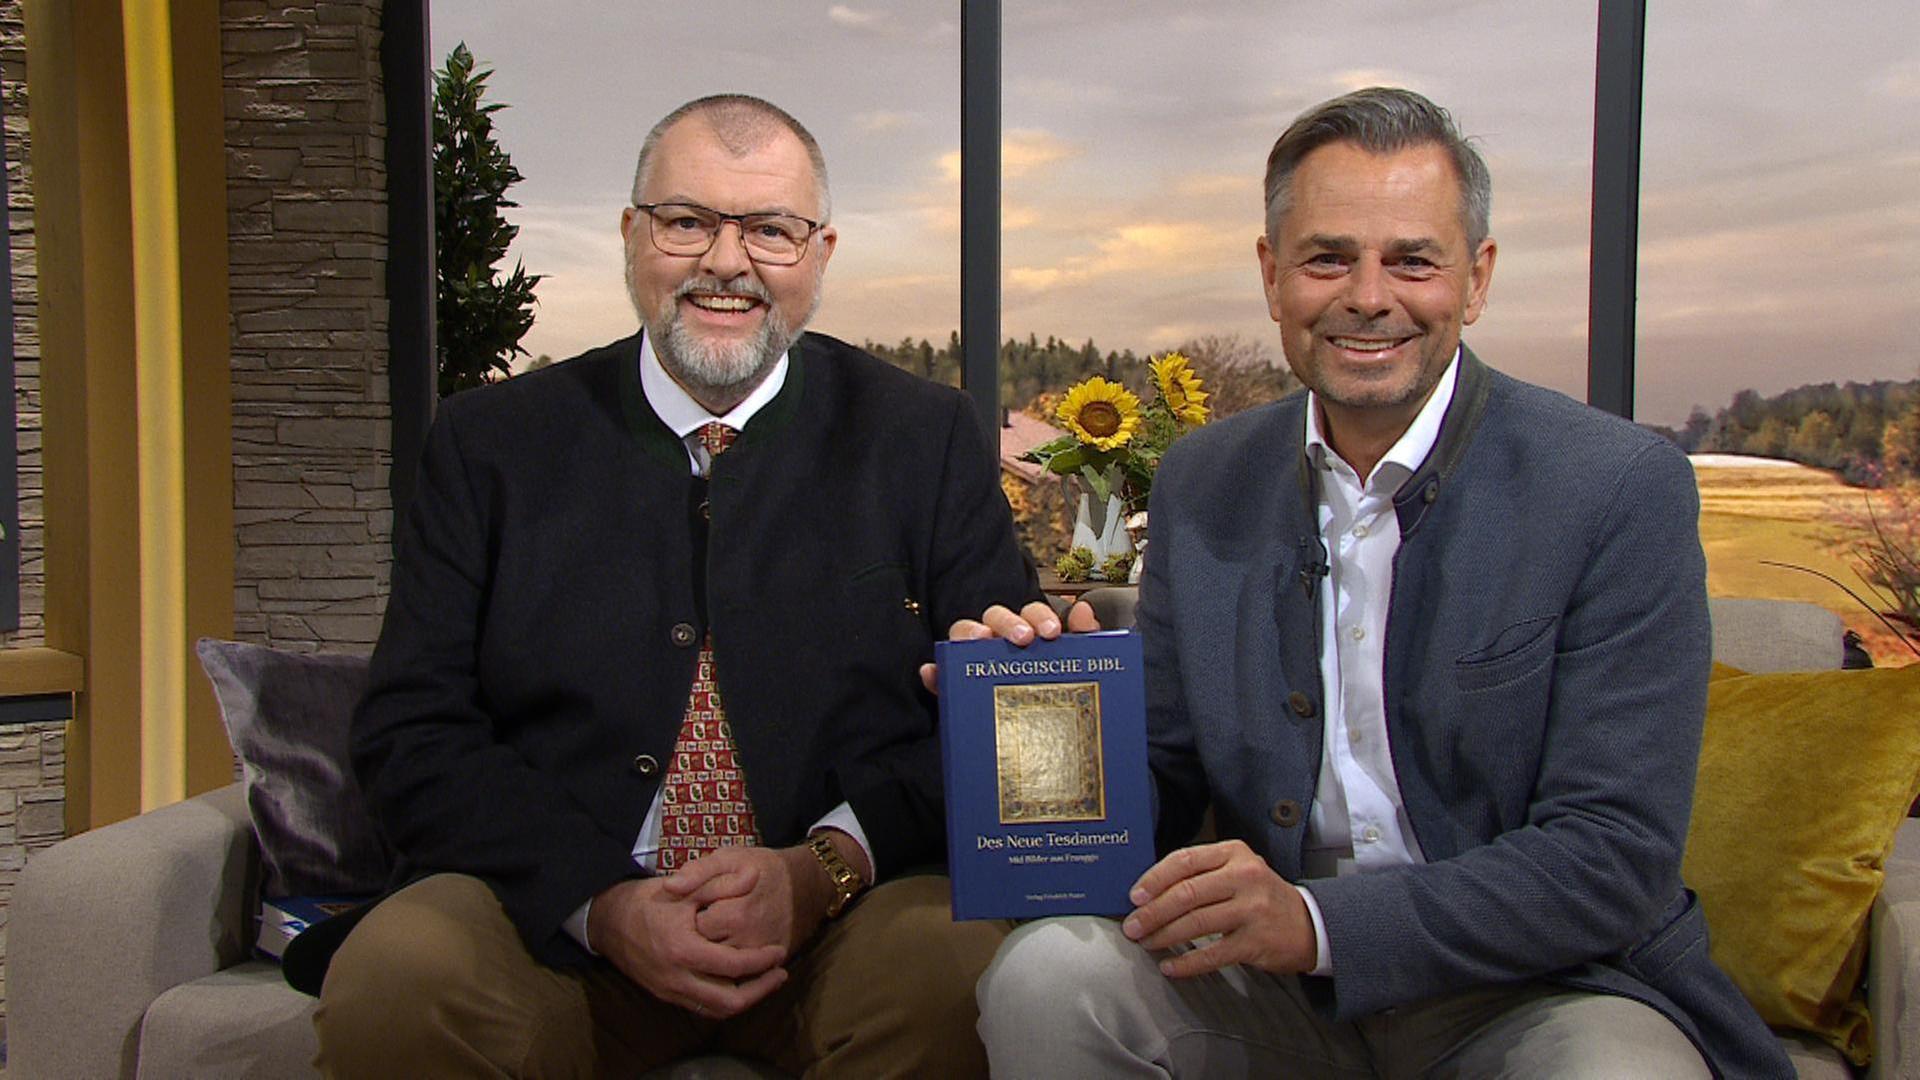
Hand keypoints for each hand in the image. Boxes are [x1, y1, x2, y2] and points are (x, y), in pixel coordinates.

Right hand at [587, 876, 787, 1017]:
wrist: (610, 919)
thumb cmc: (650, 900)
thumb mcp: (686, 888)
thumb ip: (722, 884)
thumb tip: (755, 875)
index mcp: (683, 949)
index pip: (734, 966)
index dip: (762, 961)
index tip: (779, 952)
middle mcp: (676, 977)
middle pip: (729, 1002)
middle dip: (760, 991)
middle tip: (779, 975)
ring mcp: (669, 990)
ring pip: (715, 1010)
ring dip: (744, 999)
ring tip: (765, 982)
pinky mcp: (665, 995)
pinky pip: (701, 1007)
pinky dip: (724, 1001)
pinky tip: (738, 985)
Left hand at [662, 845, 823, 956]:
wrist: (804, 883)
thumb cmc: (761, 868)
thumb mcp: (729, 858)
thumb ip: (698, 872)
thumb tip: (670, 887)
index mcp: (735, 915)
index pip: (694, 930)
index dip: (689, 918)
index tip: (695, 907)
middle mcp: (750, 942)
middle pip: (706, 953)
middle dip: (698, 940)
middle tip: (703, 921)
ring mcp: (761, 957)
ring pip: (722, 969)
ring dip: (711, 957)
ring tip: (714, 935)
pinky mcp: (771, 965)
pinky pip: (742, 976)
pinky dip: (729, 970)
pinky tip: (725, 951)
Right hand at [918, 599, 1100, 691]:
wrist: (1041, 751)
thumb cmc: (1054, 698)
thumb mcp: (1077, 670)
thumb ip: (1085, 640)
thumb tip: (1086, 610)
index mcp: (1030, 635)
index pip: (1031, 614)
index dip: (1039, 616)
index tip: (1052, 631)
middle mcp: (1000, 642)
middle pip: (996, 617)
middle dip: (1008, 622)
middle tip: (1023, 638)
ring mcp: (975, 662)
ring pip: (963, 635)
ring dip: (968, 632)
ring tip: (978, 641)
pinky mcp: (955, 688)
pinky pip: (940, 675)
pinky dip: (934, 672)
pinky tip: (933, 673)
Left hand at [1121, 840, 1317, 977]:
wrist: (1309, 924)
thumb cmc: (1261, 895)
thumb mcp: (1237, 870)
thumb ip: (1201, 874)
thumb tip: (1150, 891)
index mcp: (1234, 853)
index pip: (1185, 860)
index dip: (1154, 879)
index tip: (1134, 896)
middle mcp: (1244, 876)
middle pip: (1186, 893)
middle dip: (1152, 912)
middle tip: (1133, 926)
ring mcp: (1252, 909)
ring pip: (1196, 922)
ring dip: (1164, 935)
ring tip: (1147, 943)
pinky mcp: (1256, 941)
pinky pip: (1212, 954)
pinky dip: (1187, 963)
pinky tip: (1170, 966)